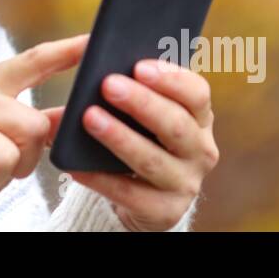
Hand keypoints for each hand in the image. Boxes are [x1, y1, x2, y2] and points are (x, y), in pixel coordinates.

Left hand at [64, 59, 218, 230]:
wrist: (142, 193)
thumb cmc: (140, 136)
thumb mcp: (145, 113)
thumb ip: (136, 90)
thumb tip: (102, 66)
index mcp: (199, 118)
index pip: (197, 94)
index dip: (171, 79)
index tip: (138, 65)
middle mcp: (201, 151)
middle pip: (176, 125)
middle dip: (141, 103)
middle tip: (107, 84)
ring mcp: (186, 184)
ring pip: (152, 160)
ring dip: (120, 137)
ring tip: (89, 118)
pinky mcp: (166, 212)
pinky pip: (130, 194)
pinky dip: (102, 179)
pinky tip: (77, 166)